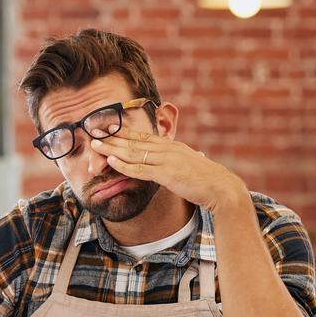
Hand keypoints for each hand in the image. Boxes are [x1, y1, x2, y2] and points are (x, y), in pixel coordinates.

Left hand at [90, 128, 246, 212]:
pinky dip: (125, 165)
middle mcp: (168, 148)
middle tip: (93, 131)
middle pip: (134, 141)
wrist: (222, 188)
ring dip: (113, 149)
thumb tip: (172, 162)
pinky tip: (111, 161)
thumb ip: (176, 161)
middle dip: (112, 137)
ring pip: (134, 153)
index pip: (142, 136)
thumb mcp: (188, 165)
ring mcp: (167, 160)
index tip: (107, 128)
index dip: (123, 132)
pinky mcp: (167, 174)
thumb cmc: (205, 180)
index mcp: (172, 145)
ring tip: (96, 144)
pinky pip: (141, 169)